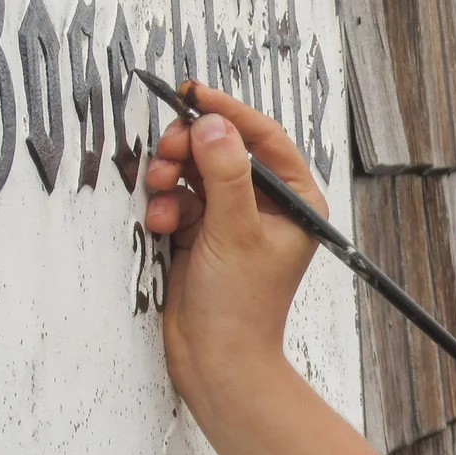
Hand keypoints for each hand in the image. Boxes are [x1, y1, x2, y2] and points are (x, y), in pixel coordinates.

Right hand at [144, 82, 325, 417]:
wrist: (217, 361)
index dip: (229, 112)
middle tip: (167, 147)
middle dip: (190, 145)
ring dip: (172, 174)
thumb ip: (224, 173)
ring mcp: (234, 219)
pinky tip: (160, 221)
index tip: (194, 94)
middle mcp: (268, 206)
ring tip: (159, 188)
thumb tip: (213, 125)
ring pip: (197, 170)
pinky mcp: (204, 234)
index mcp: (296, 200)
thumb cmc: (243, 307)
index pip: (265, 137)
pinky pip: (181, 198)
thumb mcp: (235, 230)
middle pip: (224, 148)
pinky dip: (166, 204)